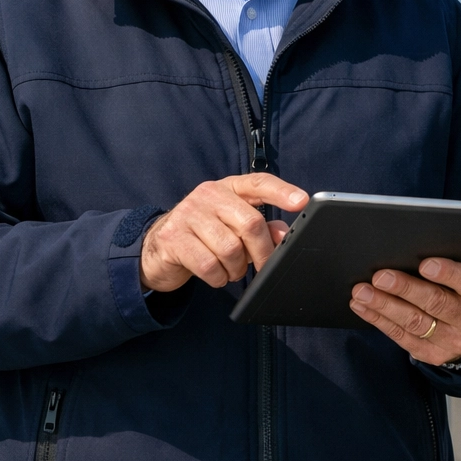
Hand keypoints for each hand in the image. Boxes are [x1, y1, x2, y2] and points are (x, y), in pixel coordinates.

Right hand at [139, 174, 307, 291]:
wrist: (158, 249)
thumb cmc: (205, 236)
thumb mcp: (234, 227)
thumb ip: (261, 228)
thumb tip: (283, 233)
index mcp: (228, 188)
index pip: (258, 183)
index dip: (281, 191)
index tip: (301, 201)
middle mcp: (208, 195)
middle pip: (250, 223)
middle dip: (262, 252)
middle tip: (261, 267)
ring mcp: (188, 214)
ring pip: (230, 248)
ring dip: (237, 268)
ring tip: (232, 270)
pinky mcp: (173, 238)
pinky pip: (208, 265)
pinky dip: (218, 278)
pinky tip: (216, 276)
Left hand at [350, 258, 460, 364]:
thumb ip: (452, 258)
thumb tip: (413, 245)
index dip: (448, 273)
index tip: (424, 264)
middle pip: (437, 303)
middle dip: (405, 289)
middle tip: (381, 276)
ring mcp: (453, 341)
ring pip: (415, 323)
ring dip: (385, 306)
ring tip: (362, 291)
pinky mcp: (432, 354)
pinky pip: (402, 337)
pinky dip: (379, 320)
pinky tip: (362, 306)